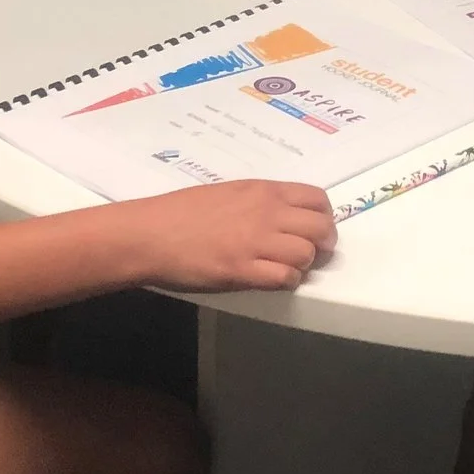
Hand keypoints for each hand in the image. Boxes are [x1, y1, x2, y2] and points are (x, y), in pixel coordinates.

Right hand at [122, 180, 335, 291]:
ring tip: (285, 267)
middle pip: (321, 228)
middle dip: (322, 244)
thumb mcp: (228, 193)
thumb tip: (285, 215)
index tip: (314, 229)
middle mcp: (266, 213)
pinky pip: (285, 278)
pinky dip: (286, 282)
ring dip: (302, 265)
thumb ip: (259, 201)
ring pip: (307, 255)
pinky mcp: (243, 270)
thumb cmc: (181, 212)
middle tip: (310, 254)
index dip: (323, 217)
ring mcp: (255, 242)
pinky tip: (271, 279)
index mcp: (263, 191)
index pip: (317, 199)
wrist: (150, 233)